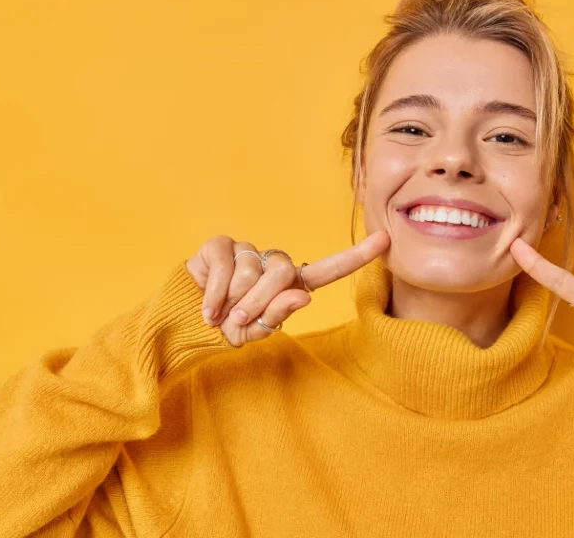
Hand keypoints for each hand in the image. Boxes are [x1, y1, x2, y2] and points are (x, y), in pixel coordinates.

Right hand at [186, 231, 389, 346]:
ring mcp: (247, 250)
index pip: (329, 269)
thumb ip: (276, 316)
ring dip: (233, 300)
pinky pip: (226, 267)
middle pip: (283, 272)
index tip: (386, 240)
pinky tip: (207, 308)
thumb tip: (303, 296)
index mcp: (290, 284)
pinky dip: (215, 294)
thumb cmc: (226, 326)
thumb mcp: (253, 332)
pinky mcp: (220, 245)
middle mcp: (272, 262)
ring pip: (252, 271)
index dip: (357, 256)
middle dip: (259, 302)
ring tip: (221, 312)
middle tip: (239, 319)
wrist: (187, 320)